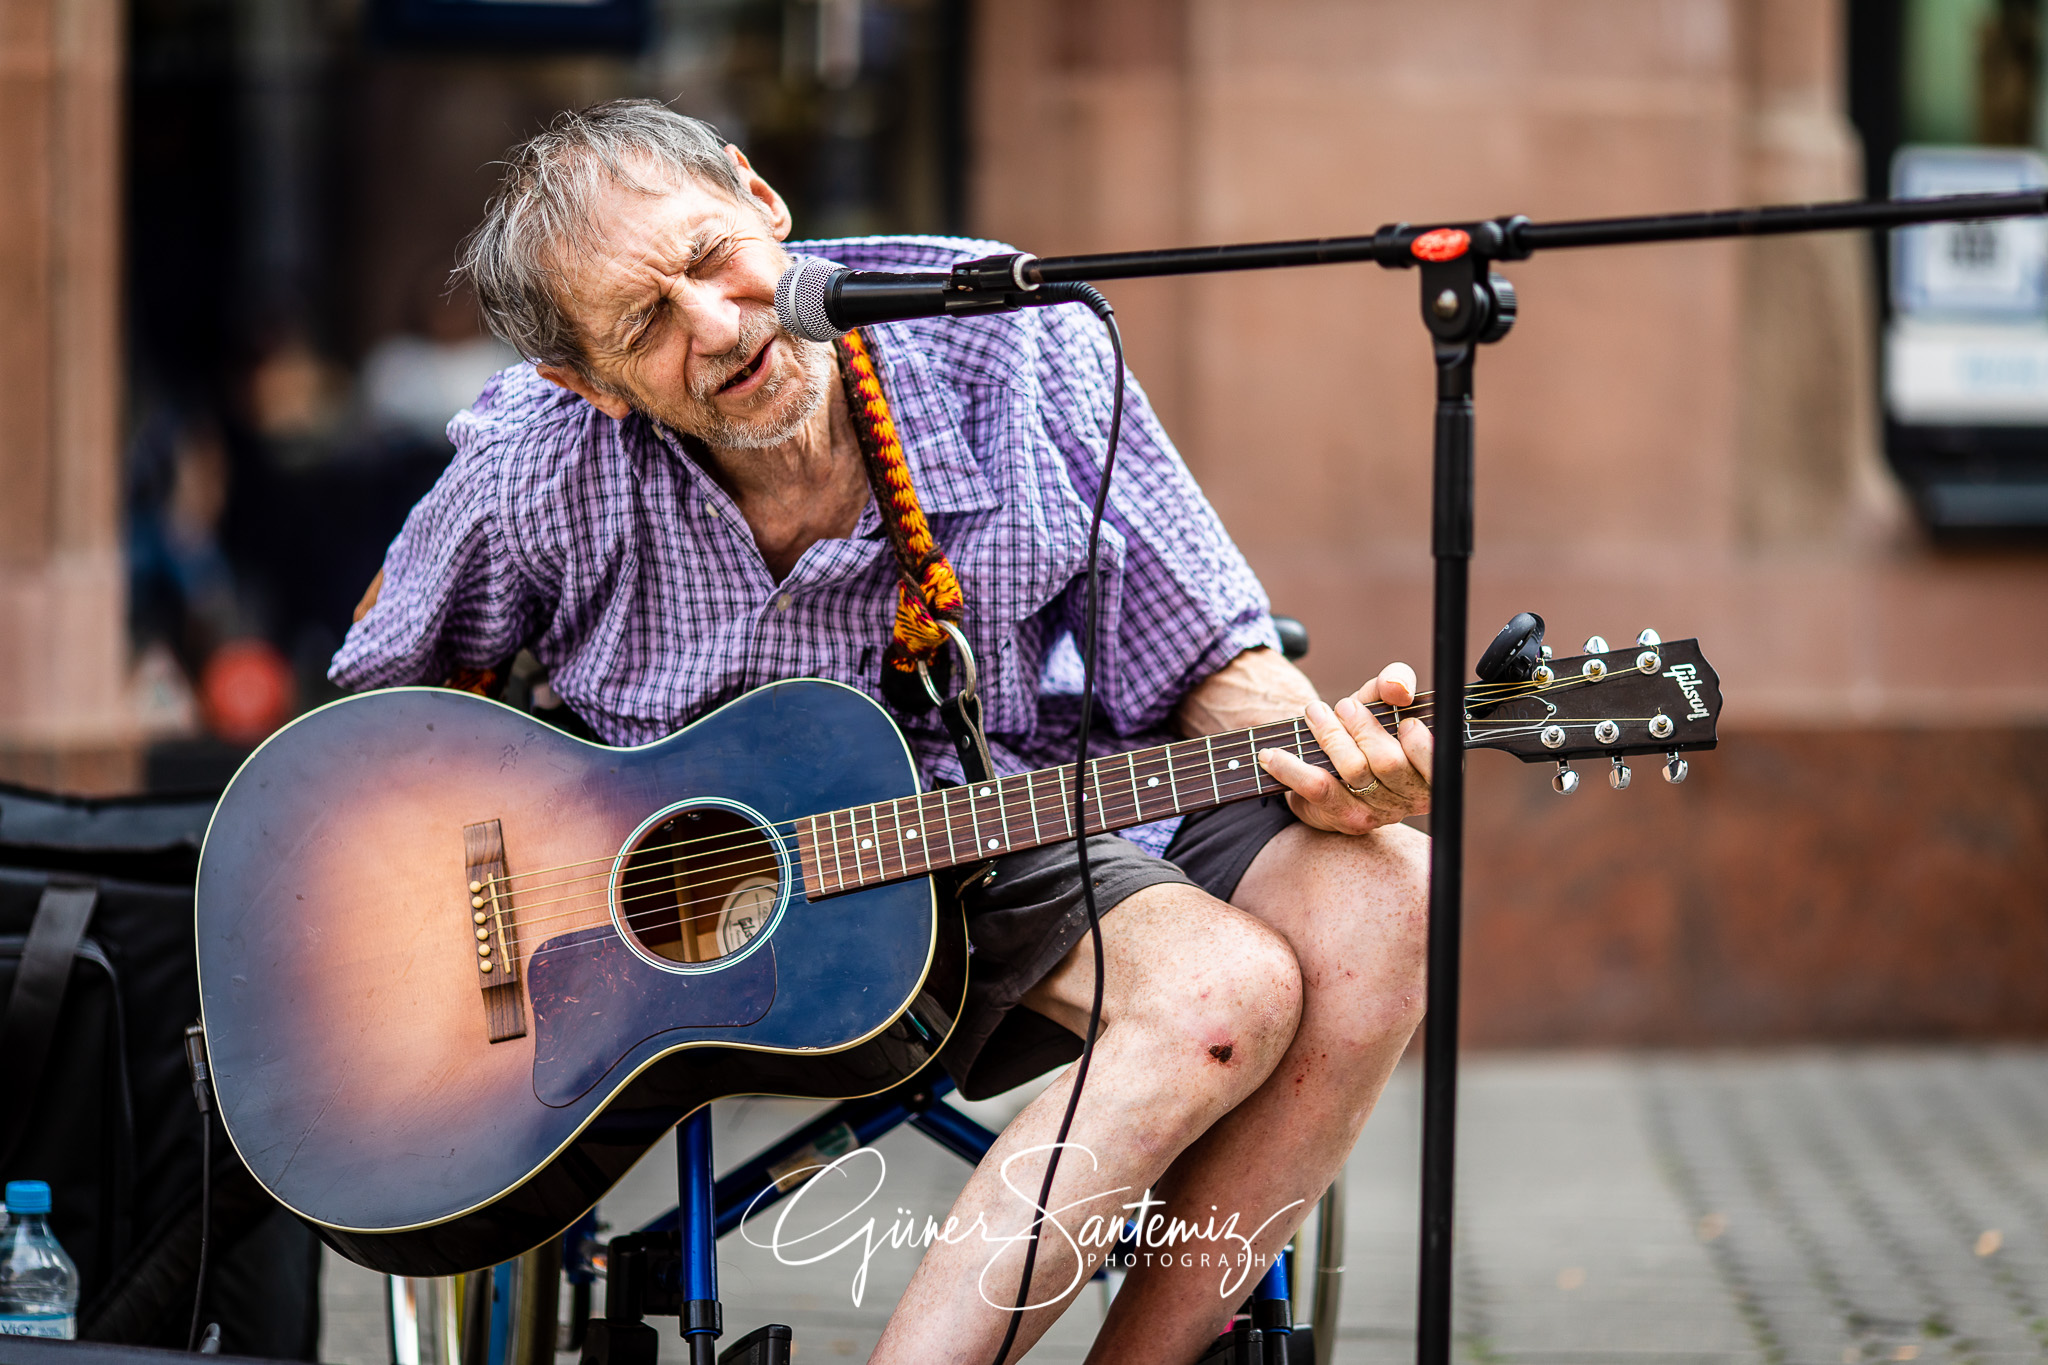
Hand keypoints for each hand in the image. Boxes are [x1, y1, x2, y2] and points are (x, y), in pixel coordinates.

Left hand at [1258, 662, 1431, 834]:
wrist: (1327, 760)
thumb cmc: (1363, 728)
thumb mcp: (1380, 700)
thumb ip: (1395, 682)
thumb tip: (1396, 687)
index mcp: (1432, 772)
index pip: (1437, 764)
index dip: (1419, 742)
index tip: (1402, 719)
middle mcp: (1409, 799)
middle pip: (1388, 763)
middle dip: (1363, 727)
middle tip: (1342, 706)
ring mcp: (1375, 813)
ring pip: (1353, 770)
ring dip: (1330, 735)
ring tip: (1314, 714)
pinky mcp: (1341, 817)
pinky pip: (1316, 788)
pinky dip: (1292, 767)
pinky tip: (1272, 754)